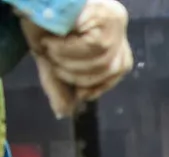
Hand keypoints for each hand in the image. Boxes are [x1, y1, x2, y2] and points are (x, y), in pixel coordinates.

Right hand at [21, 0, 132, 116]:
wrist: (30, 1)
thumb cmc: (39, 22)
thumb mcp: (52, 58)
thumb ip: (59, 84)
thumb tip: (65, 113)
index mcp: (111, 34)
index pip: (118, 70)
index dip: (98, 85)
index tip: (79, 92)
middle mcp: (117, 24)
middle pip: (111, 69)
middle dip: (78, 75)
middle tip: (52, 61)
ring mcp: (114, 18)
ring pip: (103, 60)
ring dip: (70, 61)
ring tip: (50, 48)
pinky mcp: (105, 14)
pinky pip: (94, 46)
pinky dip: (70, 50)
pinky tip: (53, 41)